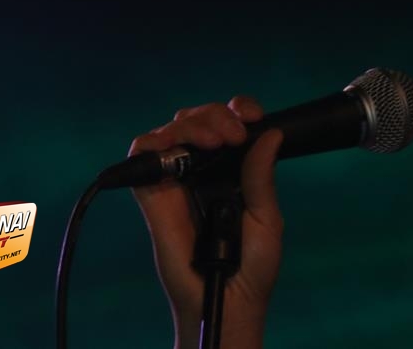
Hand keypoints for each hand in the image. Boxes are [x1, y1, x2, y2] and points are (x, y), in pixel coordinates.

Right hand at [129, 96, 282, 348]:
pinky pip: (141, 156)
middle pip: (198, 118)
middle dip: (216, 115)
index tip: (251, 115)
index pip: (230, 123)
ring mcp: (176, 178)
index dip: (237, 109)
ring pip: (172, 129)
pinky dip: (152, 143)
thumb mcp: (267, 217)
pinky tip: (175, 149)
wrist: (227, 301)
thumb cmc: (251, 266)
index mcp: (233, 168)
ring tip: (213, 142)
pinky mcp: (153, 194)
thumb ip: (261, 176)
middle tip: (234, 135)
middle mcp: (203, 168)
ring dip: (191, 124)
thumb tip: (271, 134)